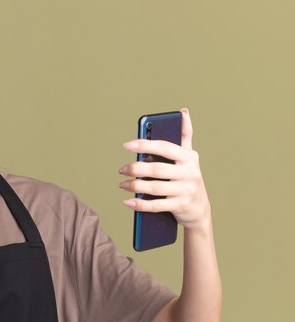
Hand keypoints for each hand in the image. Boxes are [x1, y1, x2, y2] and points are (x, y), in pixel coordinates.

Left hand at [118, 108, 210, 230]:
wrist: (199, 208)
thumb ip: (185, 136)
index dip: (144, 145)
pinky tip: (128, 201)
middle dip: (135, 168)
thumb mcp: (189, 157)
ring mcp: (186, 190)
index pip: (164, 147)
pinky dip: (140, 204)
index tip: (126, 145)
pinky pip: (156, 205)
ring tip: (122, 184)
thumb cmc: (188, 178)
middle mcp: (189, 173)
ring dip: (134, 186)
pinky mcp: (180, 206)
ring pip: (154, 188)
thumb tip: (183, 112)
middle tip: (121, 169)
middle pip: (156, 169)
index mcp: (189, 157)